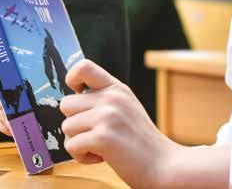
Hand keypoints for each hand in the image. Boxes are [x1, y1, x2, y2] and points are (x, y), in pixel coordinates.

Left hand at [59, 59, 179, 187]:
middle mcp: (112, 98)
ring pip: (66, 127)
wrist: (164, 165)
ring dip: (78, 142)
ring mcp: (107, 116)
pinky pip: (71, 146)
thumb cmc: (141, 142)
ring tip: (100, 147)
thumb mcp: (126, 108)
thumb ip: (104, 99)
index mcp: (117, 88)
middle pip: (66, 104)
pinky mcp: (103, 137)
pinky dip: (82, 157)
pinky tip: (101, 157)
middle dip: (75, 124)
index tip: (78, 96)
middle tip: (95, 134)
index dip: (72, 80)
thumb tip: (72, 98)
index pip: (83, 67)